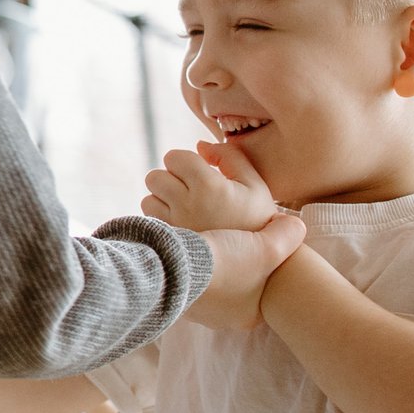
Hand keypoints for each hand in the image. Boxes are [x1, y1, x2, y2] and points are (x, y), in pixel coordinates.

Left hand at [142, 141, 277, 232]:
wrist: (263, 266)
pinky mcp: (171, 242)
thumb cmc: (258, 220)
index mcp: (208, 186)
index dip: (185, 161)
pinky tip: (183, 221)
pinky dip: (161, 216)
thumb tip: (200, 146)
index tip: (199, 172)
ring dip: (163, 198)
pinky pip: (152, 220)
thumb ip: (230, 157)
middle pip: (155, 176)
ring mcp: (176, 224)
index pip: (174, 157)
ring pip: (150, 198)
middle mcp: (187, 204)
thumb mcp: (255, 184)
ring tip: (186, 205)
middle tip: (191, 188)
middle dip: (171, 178)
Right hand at [187, 213, 308, 330]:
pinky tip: (193, 248)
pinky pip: (188, 280)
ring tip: (214, 244)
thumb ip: (288, 235)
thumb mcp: (268, 246)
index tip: (263, 250)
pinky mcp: (171, 297)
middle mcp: (222, 320)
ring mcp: (195, 311)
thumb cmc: (226, 261)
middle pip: (238, 291)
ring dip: (213, 267)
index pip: (265, 294)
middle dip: (238, 270)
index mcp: (248, 316)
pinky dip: (191, 266)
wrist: (175, 266)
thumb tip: (297, 225)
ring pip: (211, 286)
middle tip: (237, 245)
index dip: (267, 270)